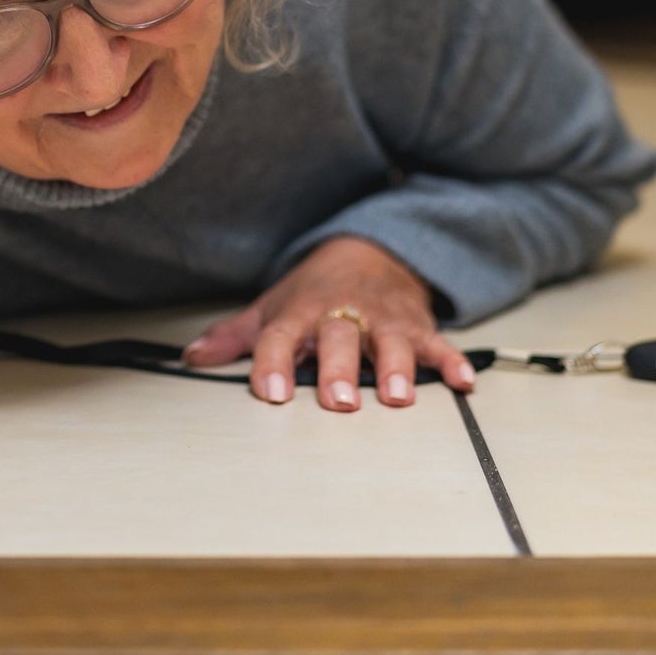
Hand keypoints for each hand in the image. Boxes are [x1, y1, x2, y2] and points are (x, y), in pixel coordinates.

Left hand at [181, 237, 475, 410]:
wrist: (368, 252)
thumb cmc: (314, 292)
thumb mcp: (272, 309)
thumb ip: (236, 338)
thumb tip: (192, 356)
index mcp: (300, 312)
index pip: (279, 337)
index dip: (273, 364)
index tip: (271, 393)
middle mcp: (341, 314)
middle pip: (338, 338)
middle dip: (339, 369)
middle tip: (338, 402)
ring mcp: (382, 319)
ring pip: (389, 341)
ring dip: (395, 367)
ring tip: (397, 397)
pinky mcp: (416, 325)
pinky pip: (437, 343)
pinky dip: (452, 361)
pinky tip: (464, 383)